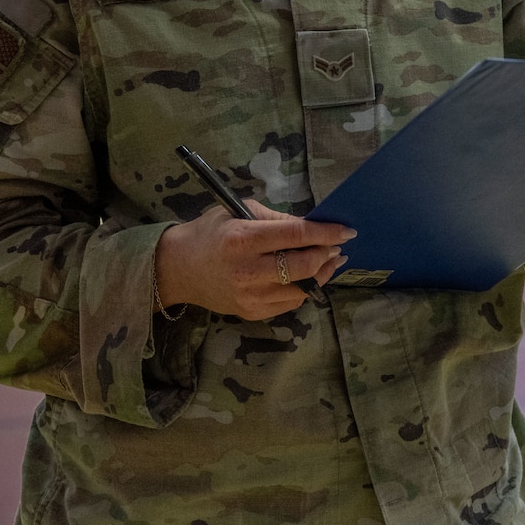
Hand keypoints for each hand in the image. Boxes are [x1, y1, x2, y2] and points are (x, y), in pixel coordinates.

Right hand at [155, 201, 354, 320]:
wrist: (178, 268)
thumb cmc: (210, 233)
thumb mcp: (239, 212)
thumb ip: (276, 219)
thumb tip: (311, 226)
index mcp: (243, 238)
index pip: (296, 236)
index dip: (326, 233)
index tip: (346, 230)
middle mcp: (247, 270)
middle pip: (303, 266)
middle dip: (326, 254)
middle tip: (337, 246)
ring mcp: (249, 296)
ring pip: (301, 289)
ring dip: (321, 274)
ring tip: (329, 260)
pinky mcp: (251, 312)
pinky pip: (289, 303)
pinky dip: (303, 289)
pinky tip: (308, 277)